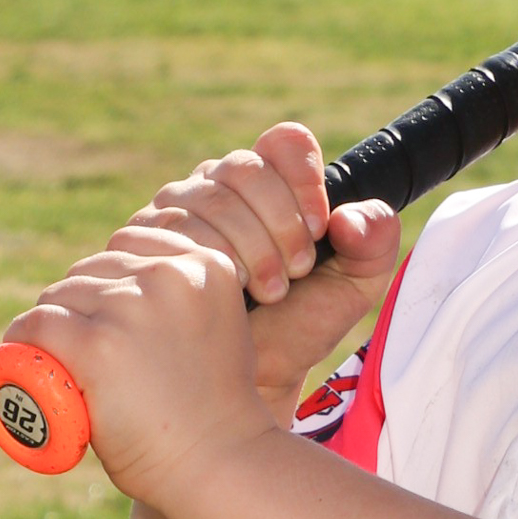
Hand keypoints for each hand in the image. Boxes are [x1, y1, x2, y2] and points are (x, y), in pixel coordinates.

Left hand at [3, 235, 276, 510]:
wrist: (221, 466)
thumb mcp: (219, 331)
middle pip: (90, 270)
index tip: (111, 319)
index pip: (130, 244)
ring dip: (55, 327)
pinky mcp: (95, 345)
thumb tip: (129, 282)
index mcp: (206, 266)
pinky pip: (37, 325)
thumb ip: (185, 299)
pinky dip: (23, 340)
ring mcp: (130, 308)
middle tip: (89, 355)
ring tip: (67, 366)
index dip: (112, 281)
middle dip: (82, 307)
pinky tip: (23, 356)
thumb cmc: (217, 413)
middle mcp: (170, 276)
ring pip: (60, 295)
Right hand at [113, 123, 401, 417]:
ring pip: (210, 200)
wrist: (250, 376)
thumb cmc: (299, 327)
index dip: (304, 179)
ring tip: (268, 295)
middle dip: (280, 224)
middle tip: (296, 272)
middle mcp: (217, 184)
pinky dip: (211, 263)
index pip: (284, 142)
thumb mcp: (355, 287)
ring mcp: (174, 209)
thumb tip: (352, 218)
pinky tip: (227, 297)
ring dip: (250, 250)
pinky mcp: (142, 239)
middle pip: (245, 168)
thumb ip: (375, 243)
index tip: (320, 229)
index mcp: (269, 181)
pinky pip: (173, 230)